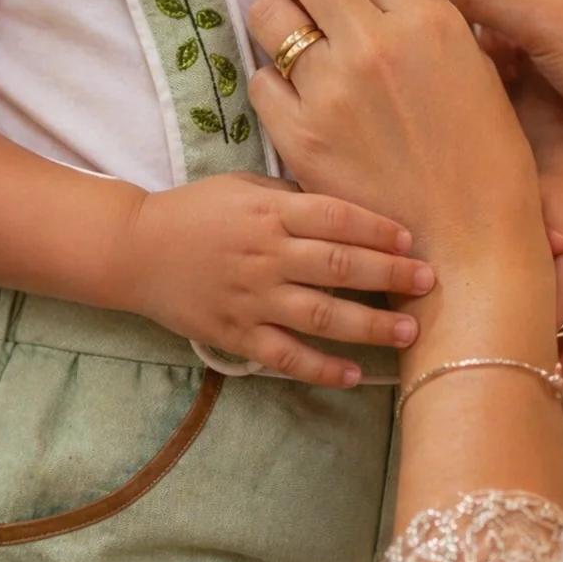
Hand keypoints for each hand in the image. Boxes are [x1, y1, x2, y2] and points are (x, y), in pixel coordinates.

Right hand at [112, 172, 434, 387]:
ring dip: (369, 326)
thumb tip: (347, 210)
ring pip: (319, 316)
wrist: (134, 249)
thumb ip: (292, 197)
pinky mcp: (235, 334)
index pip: (334, 218)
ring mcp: (251, 298)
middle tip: (428, 282)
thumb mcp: (244, 187)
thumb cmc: (198, 210)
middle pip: (337, 266)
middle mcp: (265, 255)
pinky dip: (320, 368)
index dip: (375, 229)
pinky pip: (285, 357)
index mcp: (269, 212)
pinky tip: (354, 374)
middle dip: (388, 275)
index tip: (411, 239)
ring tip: (409, 332)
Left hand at [245, 0, 551, 289]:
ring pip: (269, 14)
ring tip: (289, 29)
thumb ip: (431, 17)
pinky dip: (274, 80)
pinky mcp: (299, 135)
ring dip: (276, 14)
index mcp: (429, 19)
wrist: (468, 246)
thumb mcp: (477, 67)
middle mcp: (375, 42)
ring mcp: (331, 89)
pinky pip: (260, 80)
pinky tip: (295, 93)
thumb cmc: (487, 160)